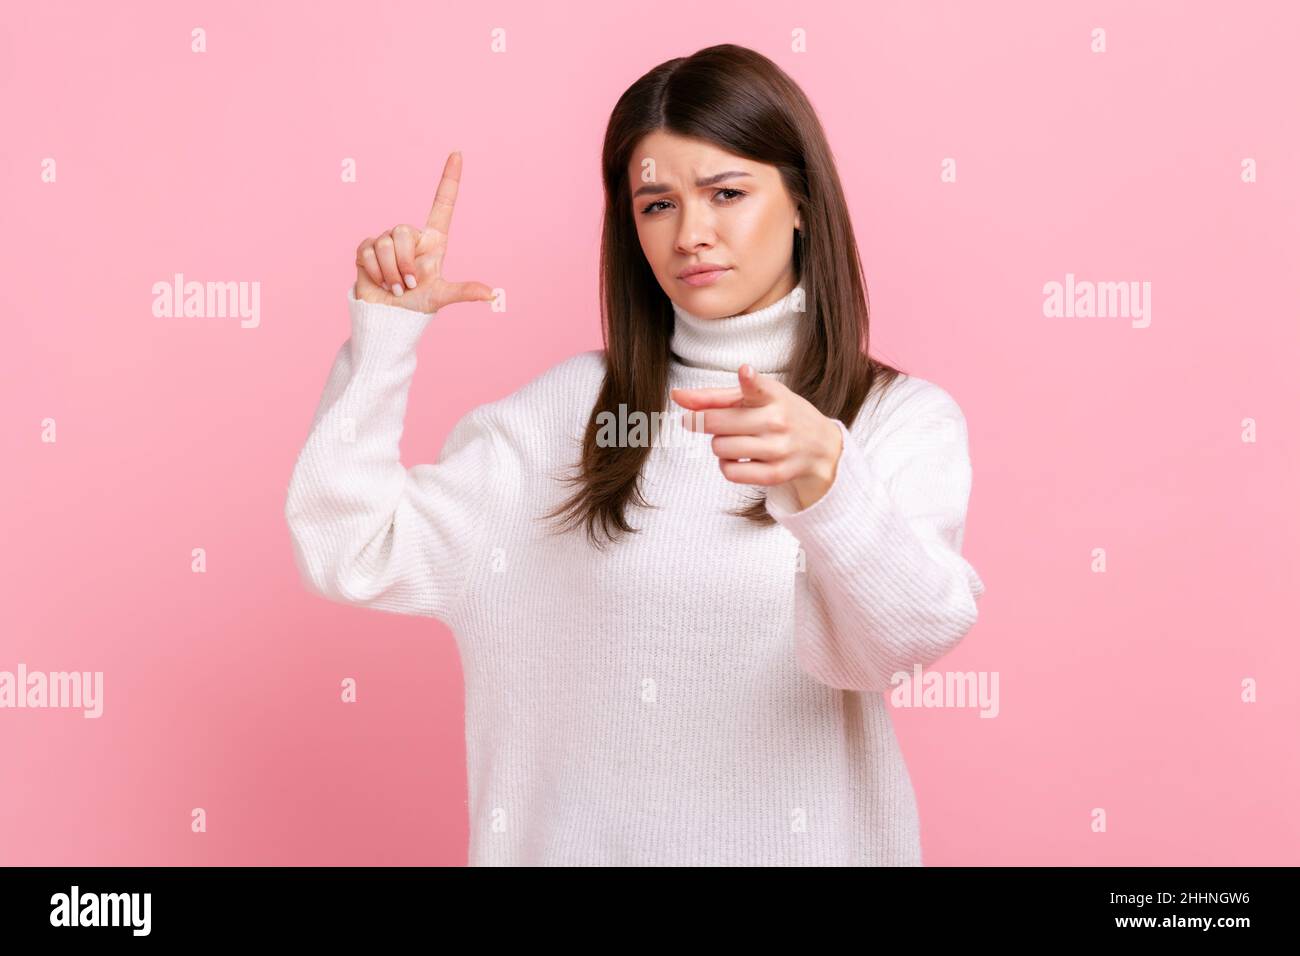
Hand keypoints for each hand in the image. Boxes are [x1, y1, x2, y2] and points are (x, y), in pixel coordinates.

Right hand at [354, 150, 494, 313]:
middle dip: (404, 263)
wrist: (389, 317)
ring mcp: (387, 241)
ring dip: (389, 271)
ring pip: (383, 243)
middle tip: (407, 284)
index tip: (458, 153)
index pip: (443, 204)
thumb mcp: (441, 296)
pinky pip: (367, 251)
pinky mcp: (366, 248)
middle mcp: (411, 236)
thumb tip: (492, 295)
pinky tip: (378, 281)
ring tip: (395, 286)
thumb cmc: (418, 306)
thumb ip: (464, 291)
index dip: (449, 179)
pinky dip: (374, 271)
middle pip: (402, 231)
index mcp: (433, 241)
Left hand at [671, 364, 843, 509]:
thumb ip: (716, 396)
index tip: (745, 373)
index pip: (758, 387)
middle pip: (717, 422)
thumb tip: (677, 396)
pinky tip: (739, 459)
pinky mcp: (776, 474)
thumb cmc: (781, 415)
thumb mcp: (758, 398)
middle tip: (711, 422)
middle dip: (705, 422)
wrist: (823, 448)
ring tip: (736, 440)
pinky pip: (731, 472)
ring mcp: (778, 448)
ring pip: (720, 448)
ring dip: (719, 445)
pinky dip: (727, 466)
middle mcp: (777, 420)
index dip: (749, 380)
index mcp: (773, 395)